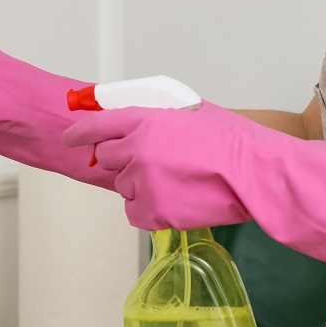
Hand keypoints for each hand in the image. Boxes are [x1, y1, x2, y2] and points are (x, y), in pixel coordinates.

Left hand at [64, 102, 325, 283]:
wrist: (254, 173)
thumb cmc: (232, 140)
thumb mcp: (191, 113)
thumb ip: (157, 118)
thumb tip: (135, 125)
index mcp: (144, 120)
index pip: (96, 125)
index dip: (80, 132)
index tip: (71, 138)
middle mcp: (136, 150)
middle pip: (105, 159)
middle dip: (121, 161)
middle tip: (148, 165)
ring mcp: (142, 182)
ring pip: (124, 187)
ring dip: (141, 186)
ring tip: (177, 183)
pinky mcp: (152, 212)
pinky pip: (135, 213)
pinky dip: (150, 210)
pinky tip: (176, 201)